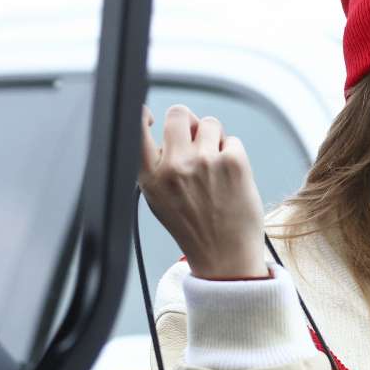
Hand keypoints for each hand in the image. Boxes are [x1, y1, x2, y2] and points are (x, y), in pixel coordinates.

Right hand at [139, 104, 268, 279]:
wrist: (225, 256)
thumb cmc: (195, 228)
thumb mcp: (160, 199)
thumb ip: (160, 164)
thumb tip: (176, 124)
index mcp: (151, 176)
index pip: (135, 130)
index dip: (142, 115)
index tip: (151, 117)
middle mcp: (174, 166)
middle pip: (179, 113)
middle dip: (190, 123)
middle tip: (197, 145)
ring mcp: (205, 162)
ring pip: (210, 123)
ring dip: (214, 139)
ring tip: (215, 169)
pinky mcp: (233, 162)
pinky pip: (232, 141)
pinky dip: (233, 155)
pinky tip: (230, 178)